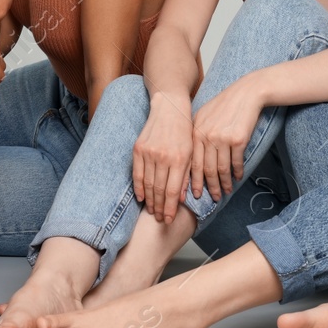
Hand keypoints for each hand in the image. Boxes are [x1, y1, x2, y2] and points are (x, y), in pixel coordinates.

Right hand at [132, 95, 193, 221]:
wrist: (169, 108)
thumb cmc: (184, 132)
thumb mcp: (191, 153)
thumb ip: (186, 176)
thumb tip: (180, 200)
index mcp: (179, 159)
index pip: (172, 191)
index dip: (169, 208)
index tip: (168, 220)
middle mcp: (163, 157)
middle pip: (158, 190)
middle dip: (159, 208)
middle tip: (159, 220)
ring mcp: (149, 153)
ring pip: (147, 184)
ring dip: (149, 200)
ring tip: (151, 211)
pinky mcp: (138, 149)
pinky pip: (136, 173)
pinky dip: (138, 188)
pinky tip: (141, 198)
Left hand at [188, 76, 263, 203]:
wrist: (246, 93)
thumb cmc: (224, 106)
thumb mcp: (203, 116)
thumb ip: (196, 134)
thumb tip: (192, 159)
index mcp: (195, 132)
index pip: (192, 163)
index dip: (193, 181)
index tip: (195, 194)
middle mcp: (206, 136)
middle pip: (206, 169)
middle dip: (209, 187)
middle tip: (213, 198)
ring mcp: (222, 139)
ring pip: (221, 169)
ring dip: (224, 183)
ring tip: (226, 192)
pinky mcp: (238, 140)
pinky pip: (236, 162)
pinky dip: (237, 172)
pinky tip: (238, 177)